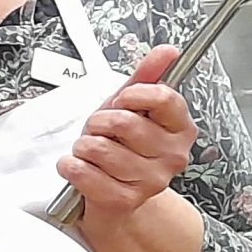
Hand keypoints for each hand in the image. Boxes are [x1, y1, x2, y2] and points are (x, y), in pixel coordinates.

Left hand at [57, 45, 196, 222]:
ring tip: (91, 152)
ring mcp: (151, 180)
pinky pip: (82, 172)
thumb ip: (147, 77)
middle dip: (98, 122)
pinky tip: (80, 168)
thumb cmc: (122, 146)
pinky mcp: (124, 200)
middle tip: (99, 131)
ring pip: (98, 147)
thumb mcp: (131, 108)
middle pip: (123, 121)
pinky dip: (70, 166)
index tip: (122, 100)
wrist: (112, 194)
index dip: (132, 95)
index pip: (163, 98)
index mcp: (180, 129)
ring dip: (82, 146)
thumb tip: (168, 52)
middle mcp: (173, 156)